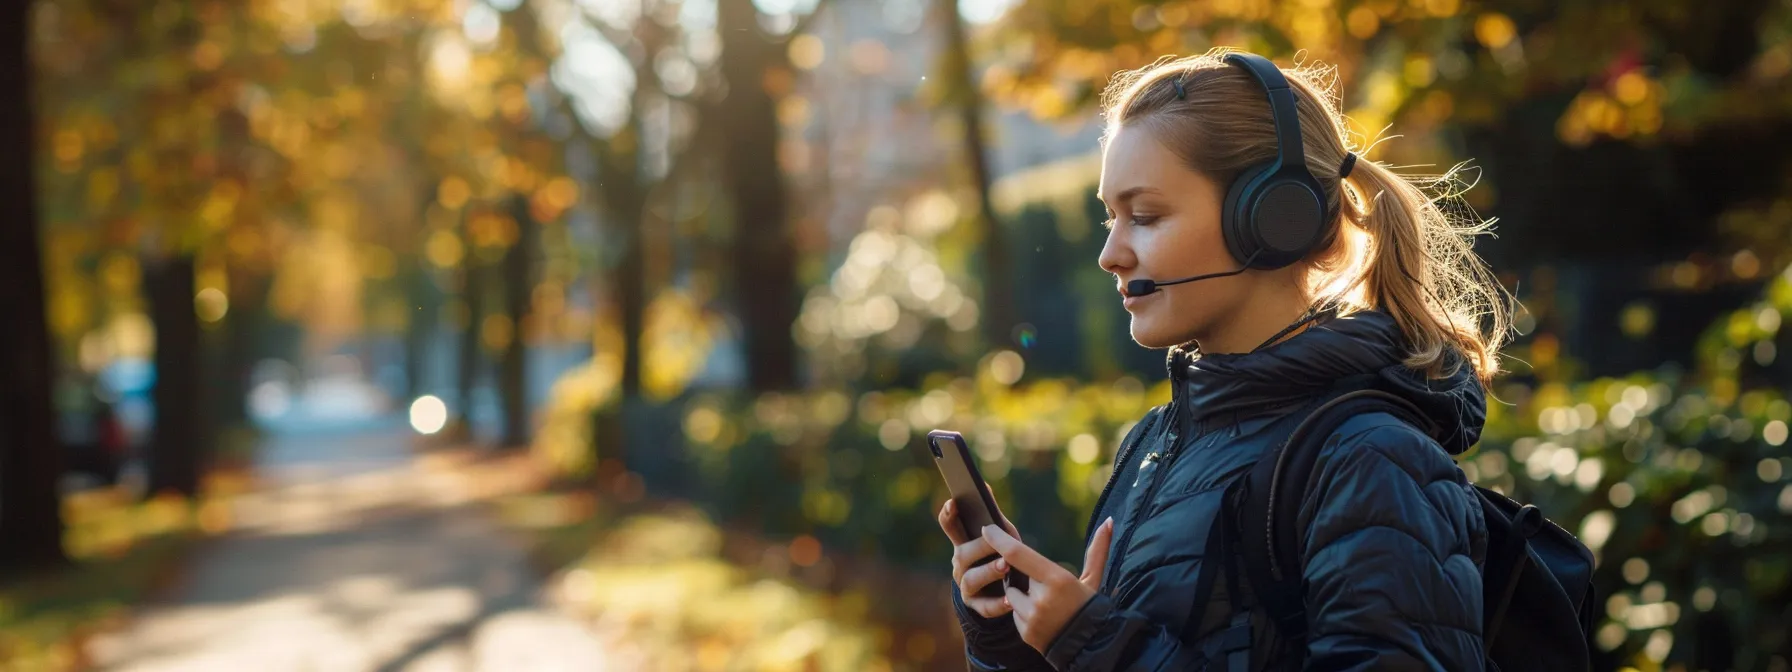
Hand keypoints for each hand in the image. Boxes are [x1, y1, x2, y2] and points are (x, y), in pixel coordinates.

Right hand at [937, 499, 1022, 618]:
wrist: (1007, 591)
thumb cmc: (1002, 555)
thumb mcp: (1002, 534)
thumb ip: (992, 513)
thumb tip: (985, 485)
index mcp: (963, 543)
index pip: (950, 527)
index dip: (948, 515)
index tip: (953, 503)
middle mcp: (960, 564)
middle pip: (962, 554)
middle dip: (980, 548)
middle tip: (997, 544)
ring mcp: (966, 586)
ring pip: (971, 580)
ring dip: (988, 572)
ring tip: (1005, 566)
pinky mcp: (977, 606)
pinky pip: (985, 606)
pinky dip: (998, 604)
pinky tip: (1011, 599)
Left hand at [982, 517, 1115, 652]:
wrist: (1091, 646)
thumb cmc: (1090, 607)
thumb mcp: (1093, 579)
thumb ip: (1098, 550)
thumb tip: (1109, 521)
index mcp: (1058, 579)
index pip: (1017, 554)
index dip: (998, 539)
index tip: (987, 528)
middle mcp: (1042, 598)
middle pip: (1014, 576)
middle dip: (1022, 577)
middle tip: (1043, 587)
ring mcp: (1032, 617)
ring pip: (1012, 596)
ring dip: (1022, 596)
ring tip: (1046, 605)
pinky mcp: (1025, 633)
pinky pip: (1014, 615)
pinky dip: (1024, 613)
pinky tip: (1042, 619)